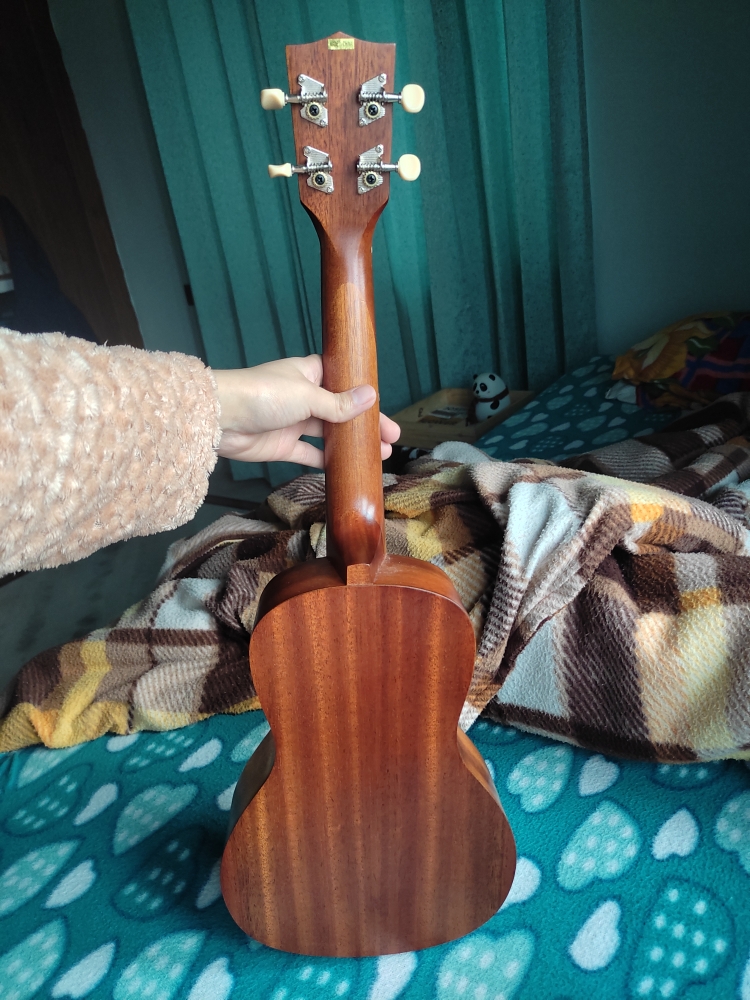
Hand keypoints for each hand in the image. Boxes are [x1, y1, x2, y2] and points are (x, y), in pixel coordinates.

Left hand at [212, 355, 400, 467]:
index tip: (383, 408)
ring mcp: (293, 421)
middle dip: (365, 424)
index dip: (363, 394)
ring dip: (351, 444)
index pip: (343, 382)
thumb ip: (339, 403)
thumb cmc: (261, 394)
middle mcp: (302, 396)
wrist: (221, 418)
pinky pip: (309, 454)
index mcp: (308, 374)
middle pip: (340, 411)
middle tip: (390, 438)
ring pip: (328, 434)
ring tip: (378, 454)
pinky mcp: (283, 445)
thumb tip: (371, 396)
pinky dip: (326, 461)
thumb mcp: (308, 396)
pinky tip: (345, 468)